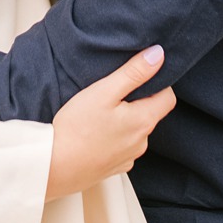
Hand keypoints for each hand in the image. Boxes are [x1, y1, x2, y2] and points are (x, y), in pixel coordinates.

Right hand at [45, 45, 175, 201]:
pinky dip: (114, 138)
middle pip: (150, 114)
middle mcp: (142, 141)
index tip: (138, 77)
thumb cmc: (76, 128)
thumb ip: (133, 73)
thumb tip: (158, 56)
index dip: (157, 84)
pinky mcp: (115, 167)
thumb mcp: (103, 92)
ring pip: (135, 131)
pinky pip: (122, 147)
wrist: (55, 166)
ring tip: (98, 114)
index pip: (168, 97)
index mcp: (143, 120)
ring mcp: (129, 157)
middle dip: (136, 101)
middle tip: (111, 93)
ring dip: (124, 121)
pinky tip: (94, 134)